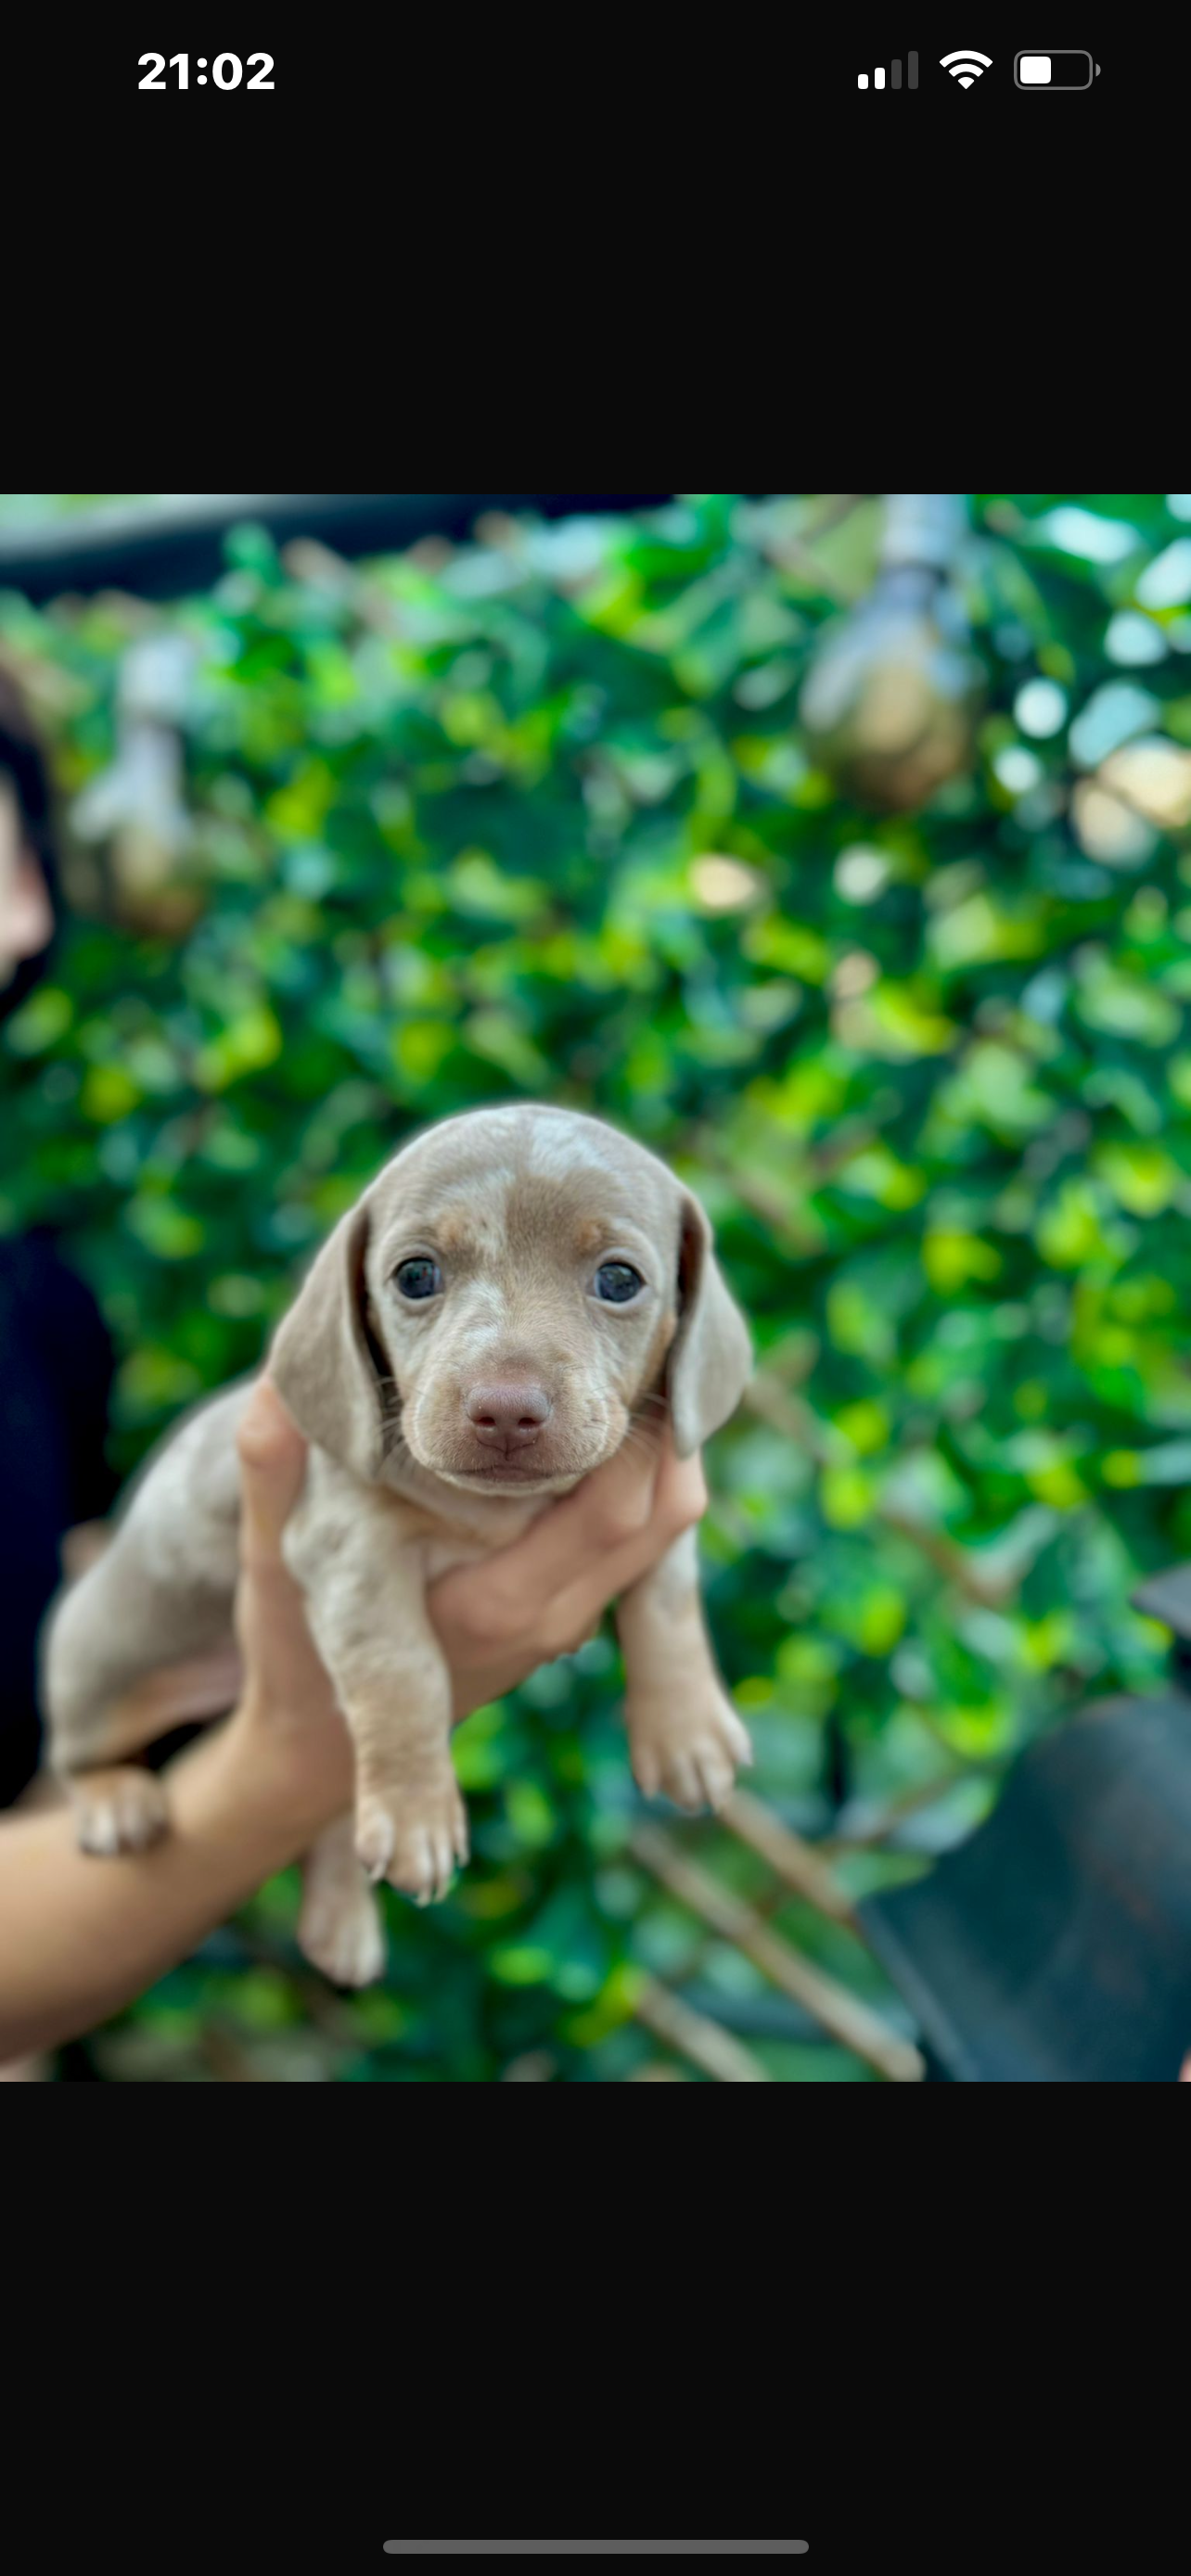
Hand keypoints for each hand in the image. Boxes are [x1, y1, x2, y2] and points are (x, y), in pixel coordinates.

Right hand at [230, 1379, 706, 1775]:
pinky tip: (607, 1412)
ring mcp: (569, 1622)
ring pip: (660, 1530)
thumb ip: (271, 1474)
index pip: (613, 1512)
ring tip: (641, 1355)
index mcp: (495, 1604)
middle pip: (664, 1516)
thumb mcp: (273, 1556)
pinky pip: (637, 1543)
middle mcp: (553, 1619)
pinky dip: (638, 1480)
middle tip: (659, 1326)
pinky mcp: (569, 1612)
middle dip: (667, 1423)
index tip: (637, 1340)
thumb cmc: (296, 1646)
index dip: (641, 1426)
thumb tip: (269, 1390)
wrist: (328, 1747)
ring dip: (658, 1448)